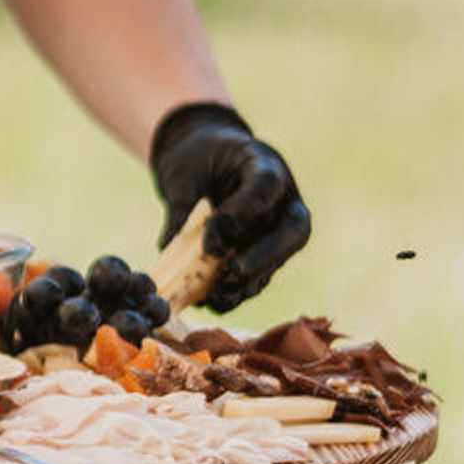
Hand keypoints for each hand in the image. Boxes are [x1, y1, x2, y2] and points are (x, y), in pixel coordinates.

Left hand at [150, 103, 308, 311]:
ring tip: (219, 296)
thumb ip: (181, 206)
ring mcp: (280, 226)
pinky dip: (240, 292)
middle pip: (294, 229)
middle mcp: (283, 198)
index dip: (243, 213)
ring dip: (251, 281)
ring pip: (280, 259)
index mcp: (264, 164)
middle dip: (265, 255)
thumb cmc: (195, 161)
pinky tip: (214, 302)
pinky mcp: (267, 251)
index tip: (212, 237)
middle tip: (234, 273)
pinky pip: (262, 275)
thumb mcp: (184, 173)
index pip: (266, 185)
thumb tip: (169, 247)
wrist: (204, 162)